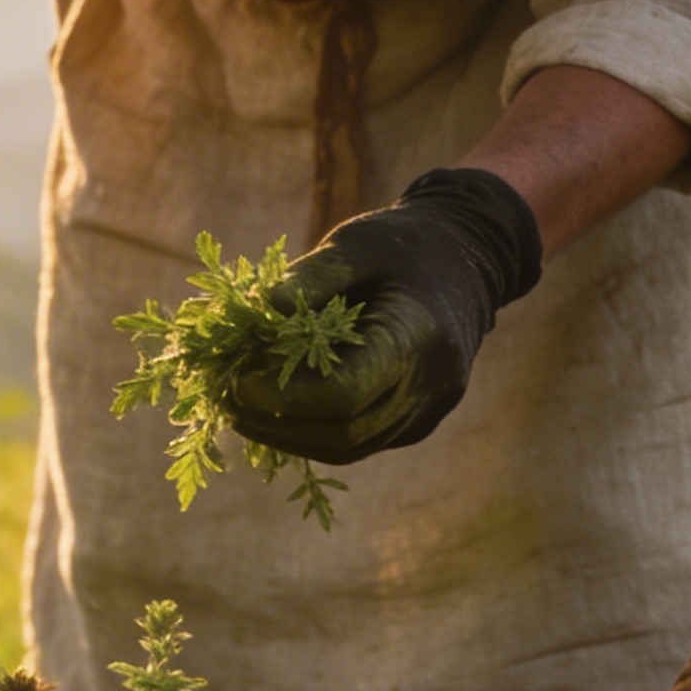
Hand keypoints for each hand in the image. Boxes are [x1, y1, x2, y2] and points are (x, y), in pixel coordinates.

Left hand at [226, 168, 541, 463]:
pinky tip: (273, 410)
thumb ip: (310, 278)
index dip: (282, 395)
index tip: (235, 377)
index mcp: (419, 336)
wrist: (467, 258)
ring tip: (237, 407)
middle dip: (275, 423)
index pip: (344, 393)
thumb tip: (256, 312)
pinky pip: (358, 441)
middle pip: (343, 432)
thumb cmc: (404, 243)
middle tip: (223, 397)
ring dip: (286, 436)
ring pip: (348, 447)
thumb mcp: (356, 243)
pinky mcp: (417, 422)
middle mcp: (431, 386)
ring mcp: (428, 411)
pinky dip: (311, 431)